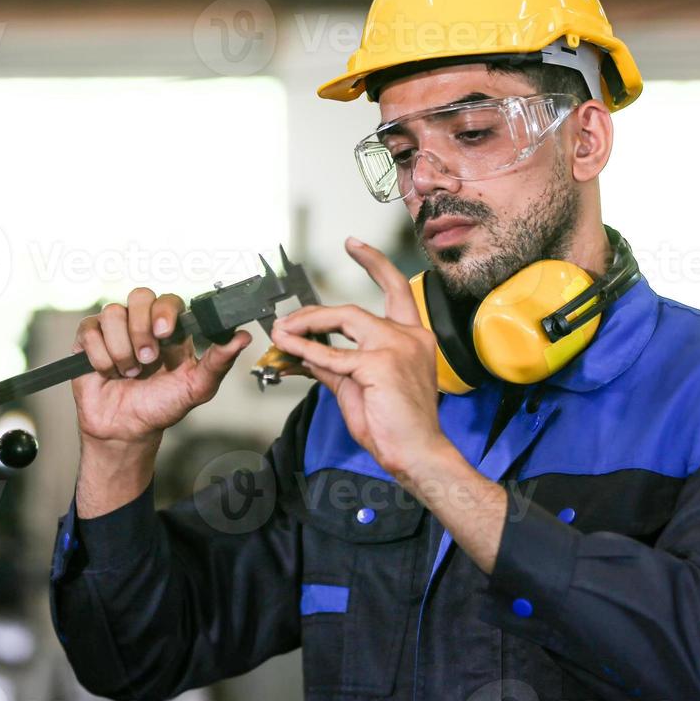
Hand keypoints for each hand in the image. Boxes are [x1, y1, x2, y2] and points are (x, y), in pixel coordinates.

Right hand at [71, 287, 252, 448]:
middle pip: (140, 296)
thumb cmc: (162, 407)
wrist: (126, 430)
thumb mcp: (196, 387)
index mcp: (170, 329)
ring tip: (129, 372)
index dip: (165, 311)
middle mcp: (142, 323)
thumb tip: (242, 337)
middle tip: (147, 360)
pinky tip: (108, 372)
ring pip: (113, 313)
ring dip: (121, 349)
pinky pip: (89, 330)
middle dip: (142, 330)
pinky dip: (100, 356)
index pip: (169, 300)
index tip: (165, 334)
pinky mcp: (89, 339)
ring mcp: (115, 329)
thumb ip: (219, 361)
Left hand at [270, 237, 446, 479]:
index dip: (374, 264)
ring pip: (344, 320)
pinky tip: (292, 351)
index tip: (354, 245)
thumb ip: (334, 364)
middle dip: (314, 312)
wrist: (417, 454)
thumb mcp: (359, 387)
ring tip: (283, 333)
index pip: (396, 289)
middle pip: (354, 308)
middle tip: (287, 321)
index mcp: (412, 338)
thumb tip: (304, 350)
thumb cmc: (395, 425)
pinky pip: (335, 356)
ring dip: (306, 325)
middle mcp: (410, 336)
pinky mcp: (382, 364)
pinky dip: (310, 353)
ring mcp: (398, 347)